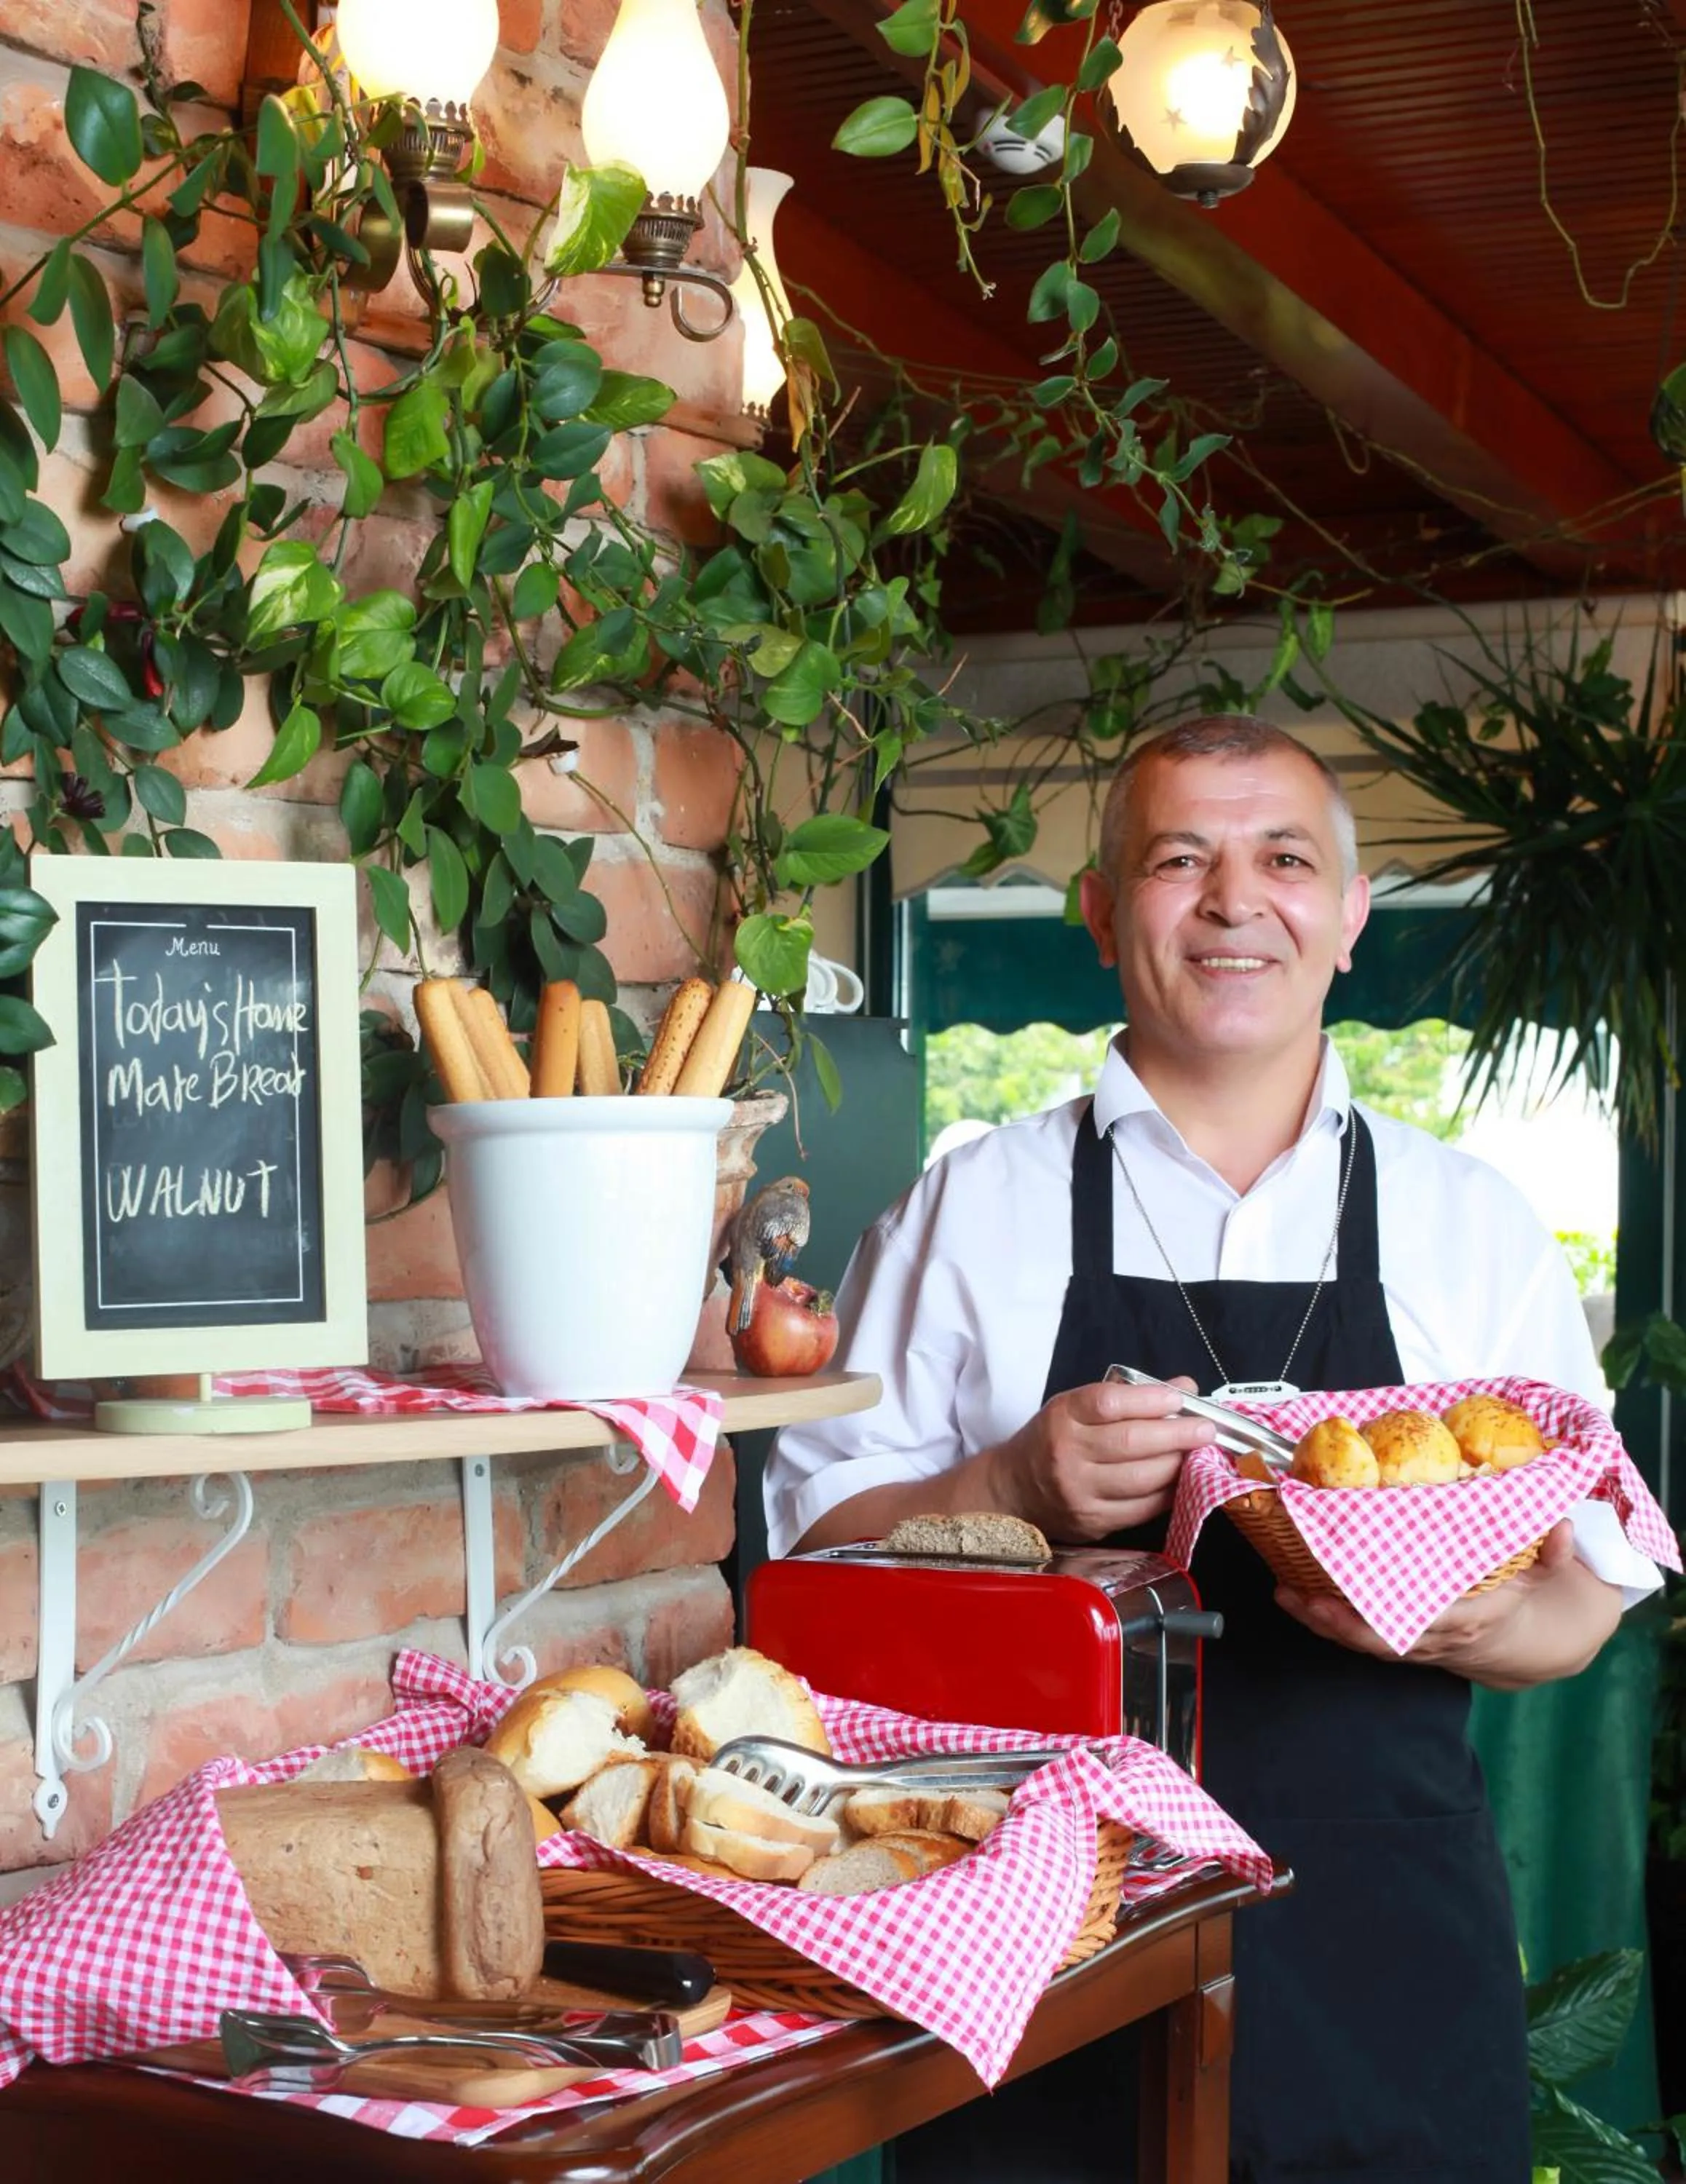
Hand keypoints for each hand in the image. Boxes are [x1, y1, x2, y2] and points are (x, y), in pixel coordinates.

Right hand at [985, 1377, 1210, 1543]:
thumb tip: (1185, 1389)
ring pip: (1141, 1479)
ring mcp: (1080, 1492)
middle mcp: (1068, 1454)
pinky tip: (1183, 1479)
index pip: (1109, 1403)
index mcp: (1063, 1417)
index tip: (1179, 1397)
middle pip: (1130, 1442)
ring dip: (1178, 1465)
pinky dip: (1169, 1493)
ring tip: (1200, 1452)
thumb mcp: (1075, 1408)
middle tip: (1207, 1428)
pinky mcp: (1093, 1521)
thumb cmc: (1052, 1440)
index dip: (1149, 1400)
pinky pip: (1142, 1508)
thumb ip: (1126, 1399)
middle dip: (1177, 1434)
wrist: (1014, 1489)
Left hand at [1274, 1522, 1620, 1687]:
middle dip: (1336, 1622)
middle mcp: (1433, 1638)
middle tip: (1299, 1595)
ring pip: (1360, 1641)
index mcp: (1466, 1620)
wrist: (1520, 1642)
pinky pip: (1355, 1635)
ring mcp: (1412, 1644)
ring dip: (1320, 1620)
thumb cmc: (1520, 1598)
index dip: (1389, 1614)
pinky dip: (1324, 1620)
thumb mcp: (1544, 1577)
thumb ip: (1552, 1554)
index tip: (1359, 1596)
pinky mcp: (1395, 1641)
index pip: (1424, 1622)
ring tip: (1284, 1592)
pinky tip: (1294, 1595)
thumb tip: (1561, 1528)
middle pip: (1377, 1638)